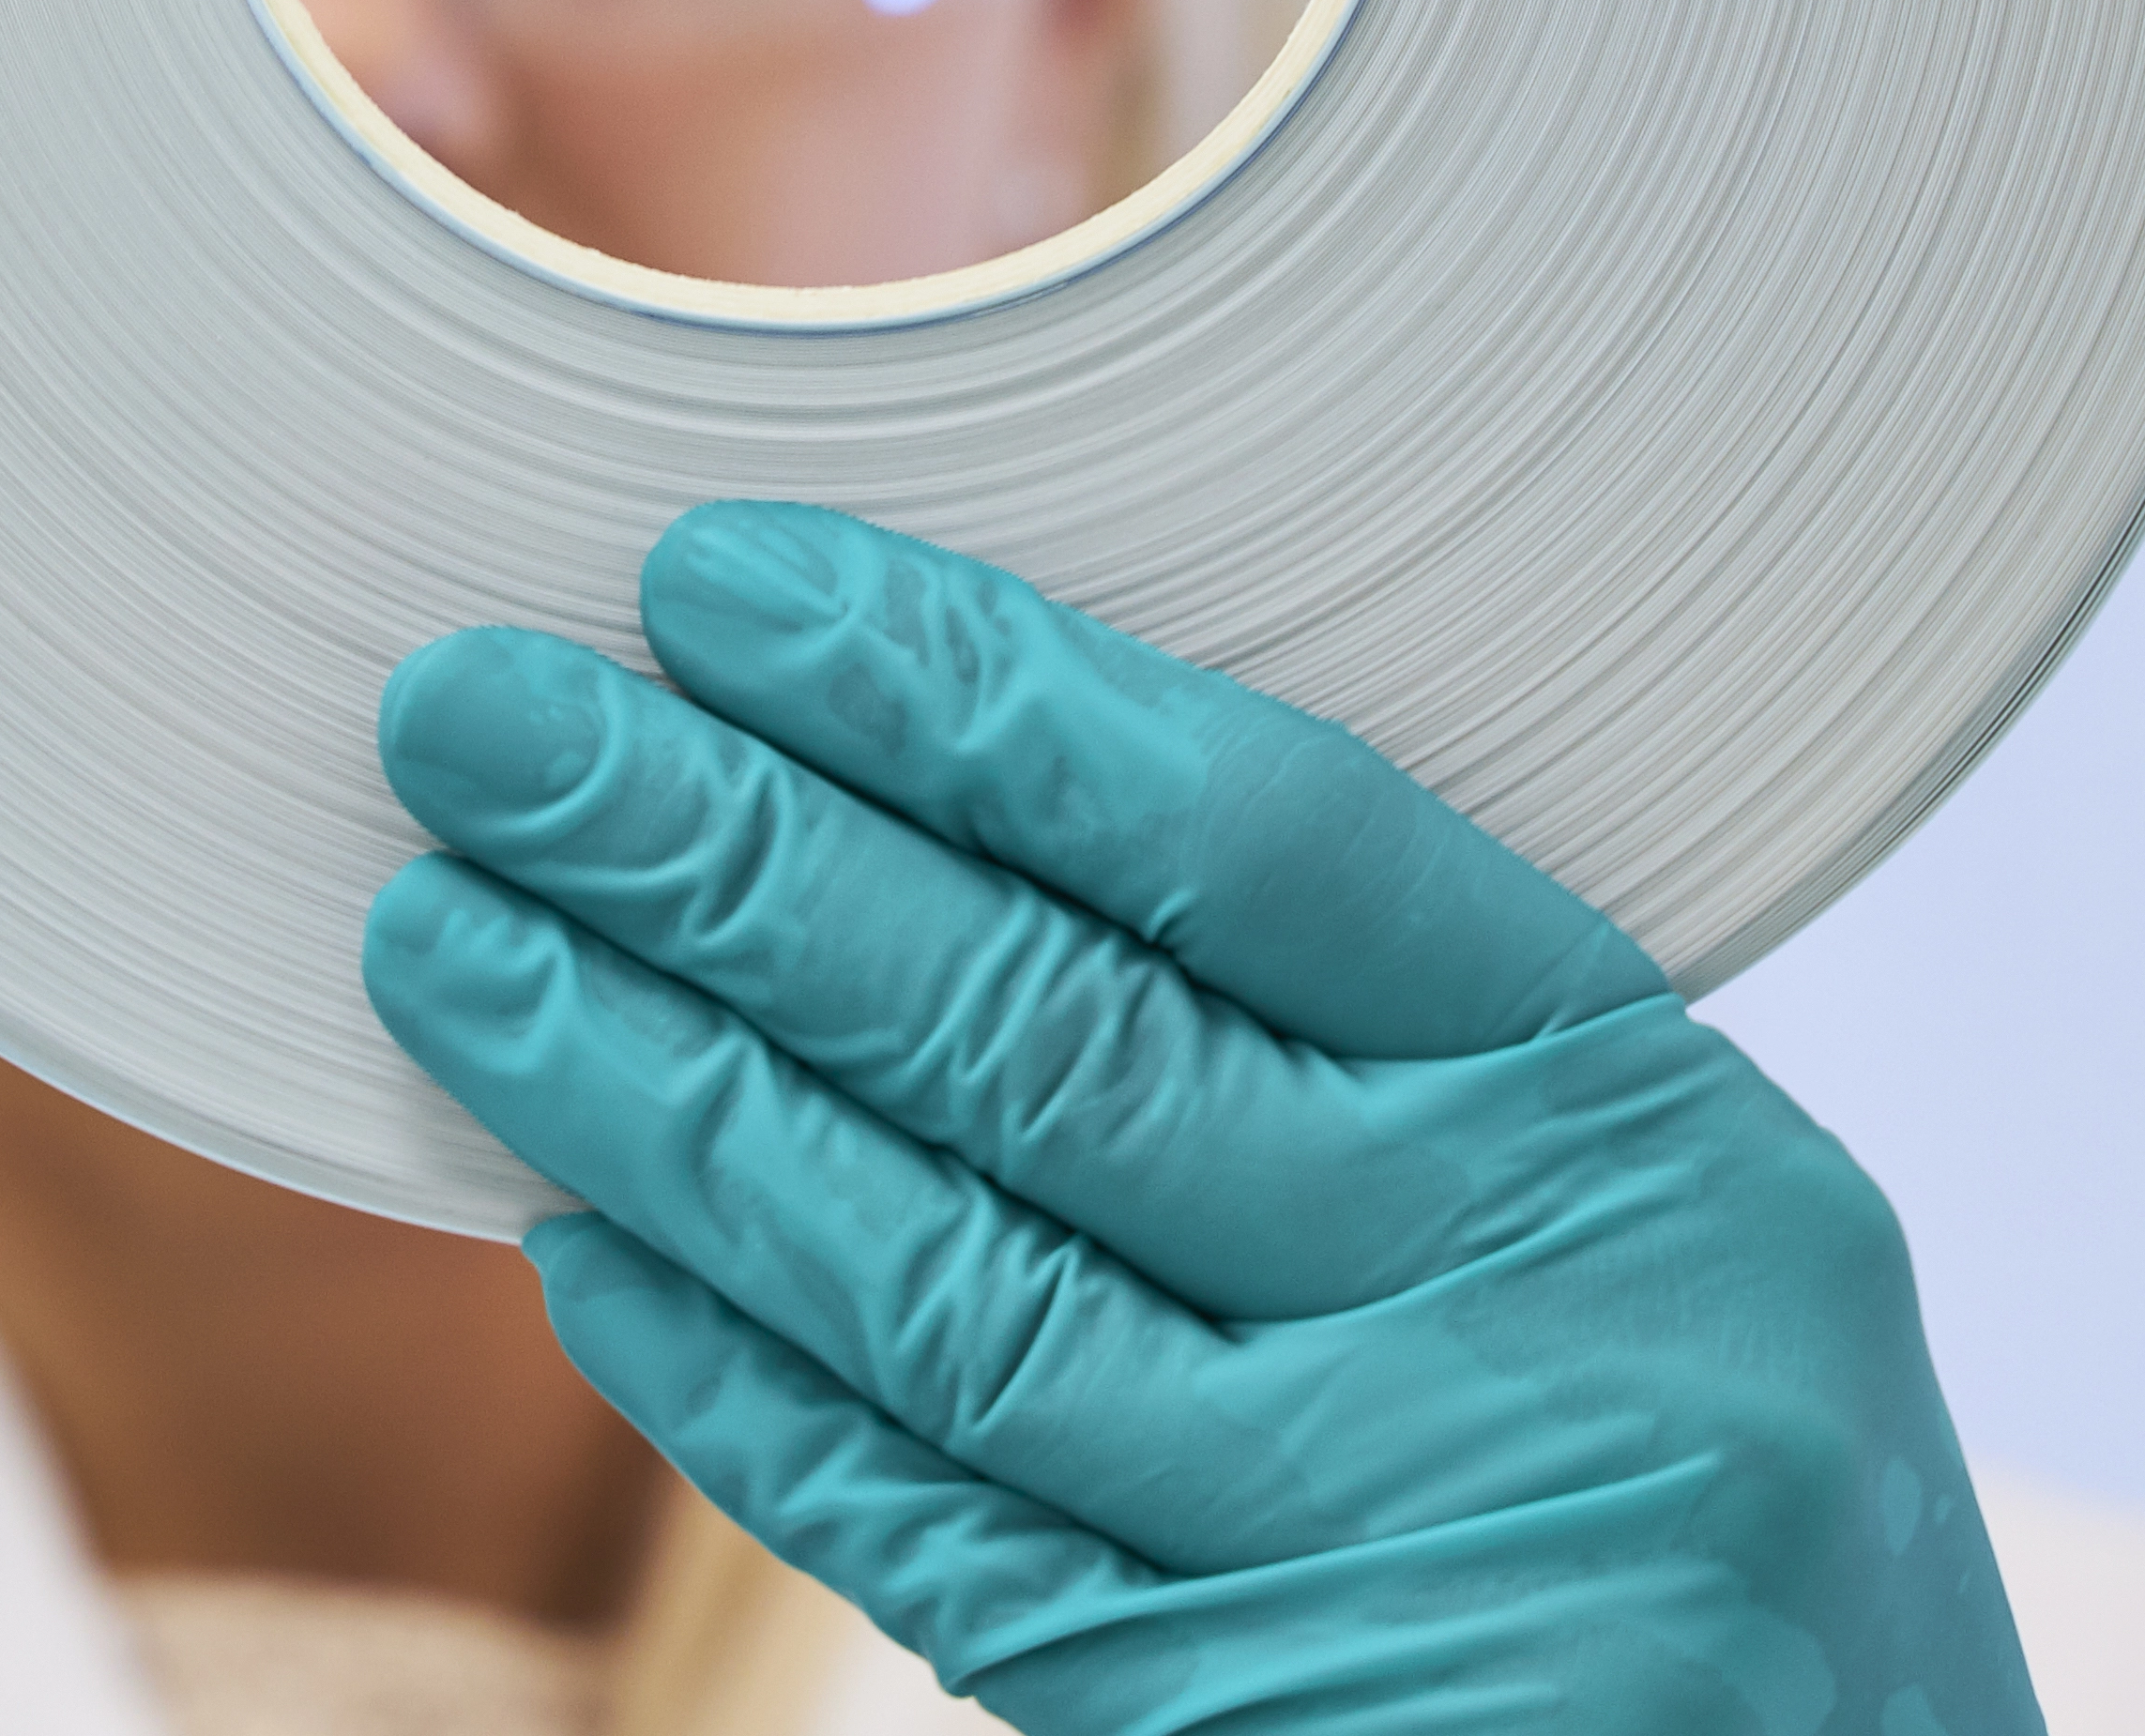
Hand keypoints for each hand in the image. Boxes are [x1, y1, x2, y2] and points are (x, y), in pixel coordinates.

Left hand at [363, 505, 2034, 1735]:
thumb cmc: (1695, 1498)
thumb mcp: (1641, 1233)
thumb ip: (1354, 1054)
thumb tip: (912, 796)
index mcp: (1654, 1136)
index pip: (1261, 842)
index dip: (970, 697)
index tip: (720, 582)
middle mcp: (1550, 1336)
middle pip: (1054, 1042)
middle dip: (727, 862)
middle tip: (479, 721)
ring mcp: (1404, 1563)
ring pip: (944, 1285)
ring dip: (655, 1101)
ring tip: (449, 943)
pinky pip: (935, 1535)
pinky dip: (739, 1383)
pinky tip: (578, 1238)